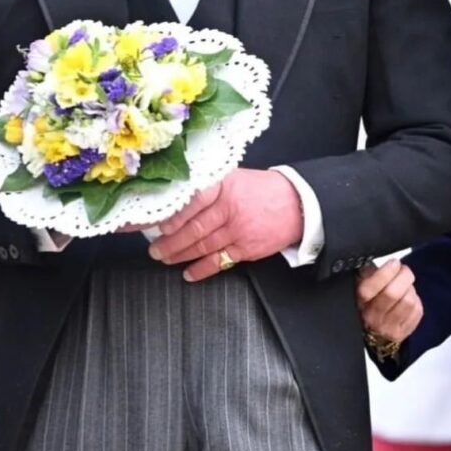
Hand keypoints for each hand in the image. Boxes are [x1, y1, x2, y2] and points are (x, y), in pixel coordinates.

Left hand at [147, 169, 303, 281]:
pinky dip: (201, 269)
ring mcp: (239, 230)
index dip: (172, 216)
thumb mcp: (235, 178)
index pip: (192, 201)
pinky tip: (189, 273)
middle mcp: (230, 207)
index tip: (155, 225)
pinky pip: (219, 261)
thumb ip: (209, 187)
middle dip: (170, 241)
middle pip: (194, 228)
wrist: (296, 204)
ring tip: (165, 258)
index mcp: (225, 186)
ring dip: (180, 255)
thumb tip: (176, 202)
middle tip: (154, 248)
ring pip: (202, 246)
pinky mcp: (247, 248)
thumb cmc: (262, 190)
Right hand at [355, 259, 422, 344]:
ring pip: (408, 301)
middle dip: (403, 276)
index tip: (394, 263)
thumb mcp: (362, 283)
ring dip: (410, 289)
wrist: (374, 328)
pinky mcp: (402, 333)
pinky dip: (416, 301)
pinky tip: (408, 299)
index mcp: (360, 301)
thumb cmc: (371, 299)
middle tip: (404, 271)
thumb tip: (379, 261)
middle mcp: (372, 317)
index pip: (370, 288)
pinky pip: (417, 311)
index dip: (386, 273)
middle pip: (393, 293)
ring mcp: (387, 328)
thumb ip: (368, 271)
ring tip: (405, 287)